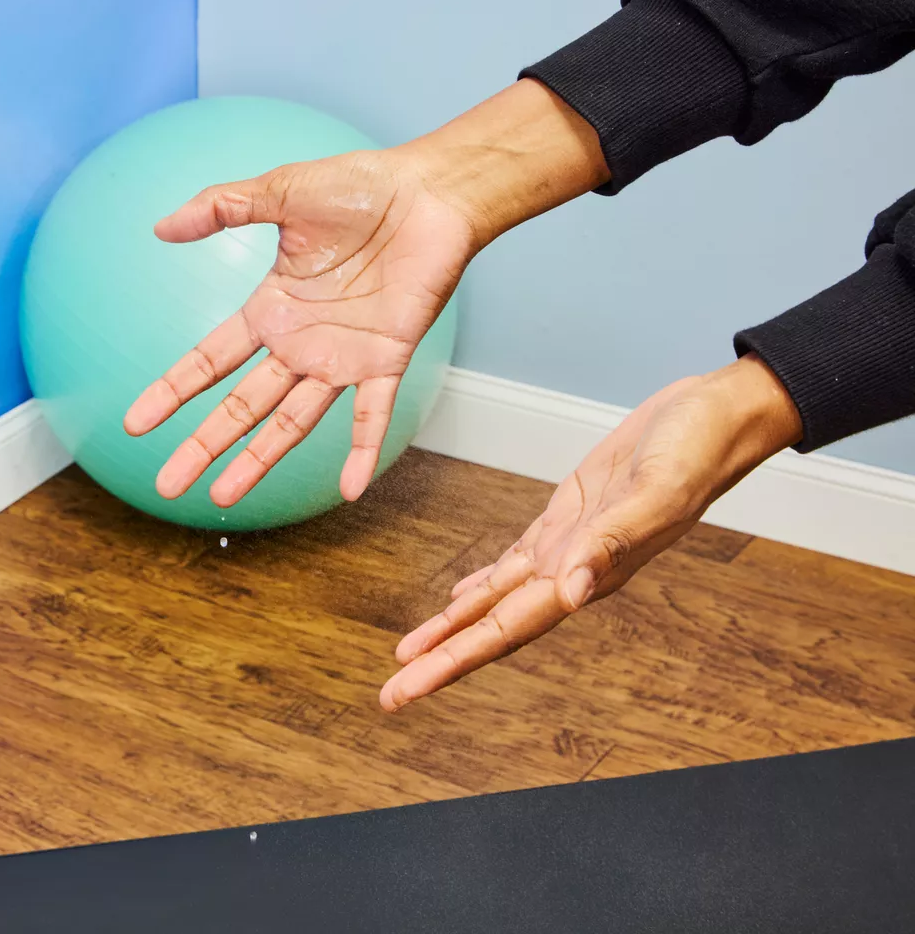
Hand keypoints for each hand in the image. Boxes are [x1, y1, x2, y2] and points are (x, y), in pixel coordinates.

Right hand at [124, 80, 610, 506]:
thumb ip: (221, 207)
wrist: (429, 192)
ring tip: (222, 497)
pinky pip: (372, 415)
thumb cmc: (359, 188)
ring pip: (292, 424)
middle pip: (241, 407)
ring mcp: (341, 358)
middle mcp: (299, 344)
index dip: (173, 392)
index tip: (136, 424)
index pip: (209, 360)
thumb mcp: (280, 191)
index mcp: (271, 309)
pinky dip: (362, 452)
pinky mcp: (387, 360)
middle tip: (168, 484)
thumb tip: (160, 227)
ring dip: (258, 460)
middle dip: (203, 445)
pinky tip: (350, 489)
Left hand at [380, 354, 803, 710]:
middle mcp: (571, 570)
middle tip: (391, 694)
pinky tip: (462, 596)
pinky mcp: (568, 514)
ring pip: (496, 599)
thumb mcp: (654, 492)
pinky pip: (514, 561)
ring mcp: (567, 544)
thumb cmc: (697, 451)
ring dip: (453, 628)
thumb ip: (611, 543)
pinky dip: (484, 584)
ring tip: (410, 653)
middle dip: (439, 660)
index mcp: (587, 575)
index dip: (452, 662)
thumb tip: (570, 592)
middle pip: (491, 627)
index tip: (407, 689)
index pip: (506, 631)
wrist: (719, 416)